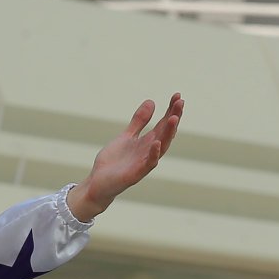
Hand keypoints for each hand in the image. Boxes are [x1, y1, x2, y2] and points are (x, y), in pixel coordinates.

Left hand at [66, 94, 183, 220]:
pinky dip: (153, 154)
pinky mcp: (136, 174)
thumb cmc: (113, 162)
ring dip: (168, 133)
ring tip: (174, 117)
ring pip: (161, 146)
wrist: (97, 183)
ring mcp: (144, 163)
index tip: (177, 95)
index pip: (164, 123)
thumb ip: (139, 121)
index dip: (171, 109)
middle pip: (166, 132)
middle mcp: (150, 151)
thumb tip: (152, 101)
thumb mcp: (126, 136)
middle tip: (180, 101)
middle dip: (174, 117)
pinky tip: (156, 142)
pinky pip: (148, 164)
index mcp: (148, 141)